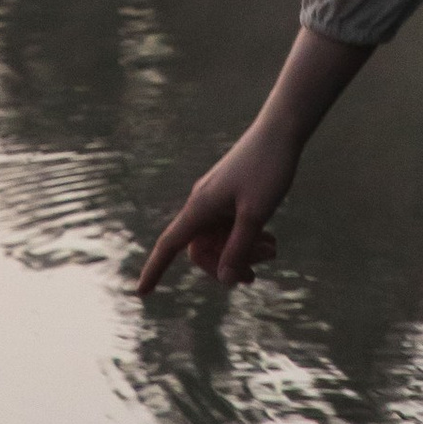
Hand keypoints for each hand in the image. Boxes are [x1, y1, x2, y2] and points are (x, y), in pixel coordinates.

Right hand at [137, 112, 296, 293]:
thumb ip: (239, 248)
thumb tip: (224, 279)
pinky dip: (248, 238)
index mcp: (200, 207)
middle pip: (202, 251)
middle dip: (226, 265)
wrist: (281, 130)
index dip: (154, 270)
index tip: (141, 293)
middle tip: (256, 275)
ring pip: (220, 241)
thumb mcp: (255, 214)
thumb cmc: (268, 168)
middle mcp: (203, 204)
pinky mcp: (231, 196)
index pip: (169, 245)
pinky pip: (231, 228)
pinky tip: (270, 240)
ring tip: (272, 249)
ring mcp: (217, 200)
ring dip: (243, 252)